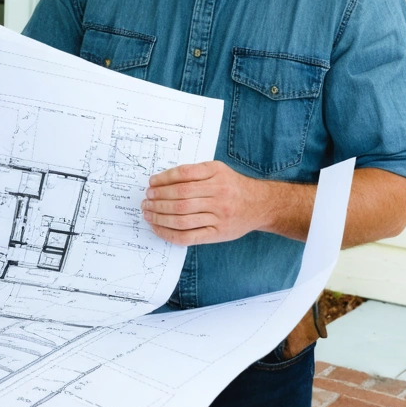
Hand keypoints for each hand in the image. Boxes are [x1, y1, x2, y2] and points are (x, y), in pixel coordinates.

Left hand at [141, 161, 272, 244]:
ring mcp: (218, 216)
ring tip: (147, 213)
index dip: (163, 180)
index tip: (151, 184)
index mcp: (216, 174)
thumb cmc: (232, 186)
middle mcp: (219, 194)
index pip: (184, 175)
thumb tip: (160, 181)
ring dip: (159, 216)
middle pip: (180, 197)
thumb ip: (193, 172)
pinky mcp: (217, 234)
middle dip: (158, 199)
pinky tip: (158, 228)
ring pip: (182, 218)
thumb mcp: (217, 170)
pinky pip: (188, 236)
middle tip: (146, 200)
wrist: (260, 205)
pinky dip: (169, 233)